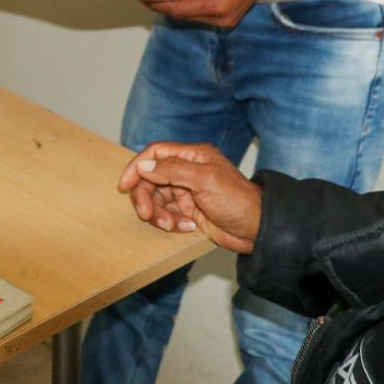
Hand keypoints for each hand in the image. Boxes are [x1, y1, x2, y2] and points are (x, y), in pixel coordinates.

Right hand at [118, 142, 262, 253]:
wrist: (258, 230)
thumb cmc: (238, 201)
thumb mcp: (205, 181)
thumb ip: (173, 170)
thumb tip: (143, 166)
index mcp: (192, 157)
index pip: (156, 154)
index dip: (137, 166)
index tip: (125, 184)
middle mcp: (187, 171)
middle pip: (151, 178)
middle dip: (146, 197)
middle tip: (147, 214)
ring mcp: (187, 191)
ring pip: (157, 198)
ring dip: (159, 213)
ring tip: (171, 225)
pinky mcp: (189, 210)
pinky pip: (168, 214)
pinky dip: (171, 222)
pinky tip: (188, 227)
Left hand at [143, 0, 288, 27]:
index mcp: (216, 9)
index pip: (177, 10)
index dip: (156, 4)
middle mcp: (220, 20)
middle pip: (183, 15)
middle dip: (164, 3)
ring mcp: (225, 19)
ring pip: (192, 14)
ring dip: (176, 2)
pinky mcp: (228, 14)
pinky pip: (202, 11)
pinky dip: (189, 2)